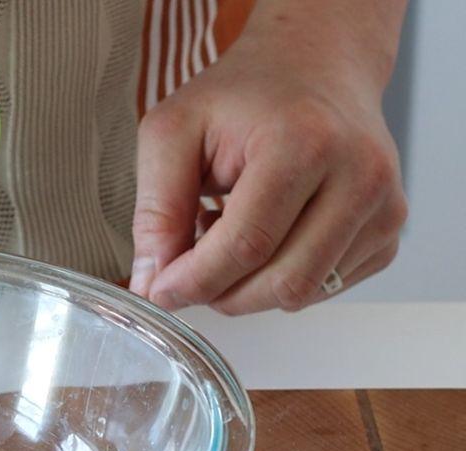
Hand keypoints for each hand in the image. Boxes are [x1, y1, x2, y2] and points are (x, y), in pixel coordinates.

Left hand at [130, 2, 407, 313]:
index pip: (247, 246)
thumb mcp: (173, 133)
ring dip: (249, 287)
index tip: (160, 291)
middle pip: (280, 282)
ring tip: (227, 234)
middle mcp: (360, 176)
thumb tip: (151, 283)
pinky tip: (265, 237)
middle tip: (187, 268)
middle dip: (220, 292)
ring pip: (302, 295)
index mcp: (305, 143)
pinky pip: (323, 289)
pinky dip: (281, 279)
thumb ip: (157, 209)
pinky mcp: (387, 232)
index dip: (195, 282)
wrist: (316, 67)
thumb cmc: (244, 96)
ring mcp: (383, 208)